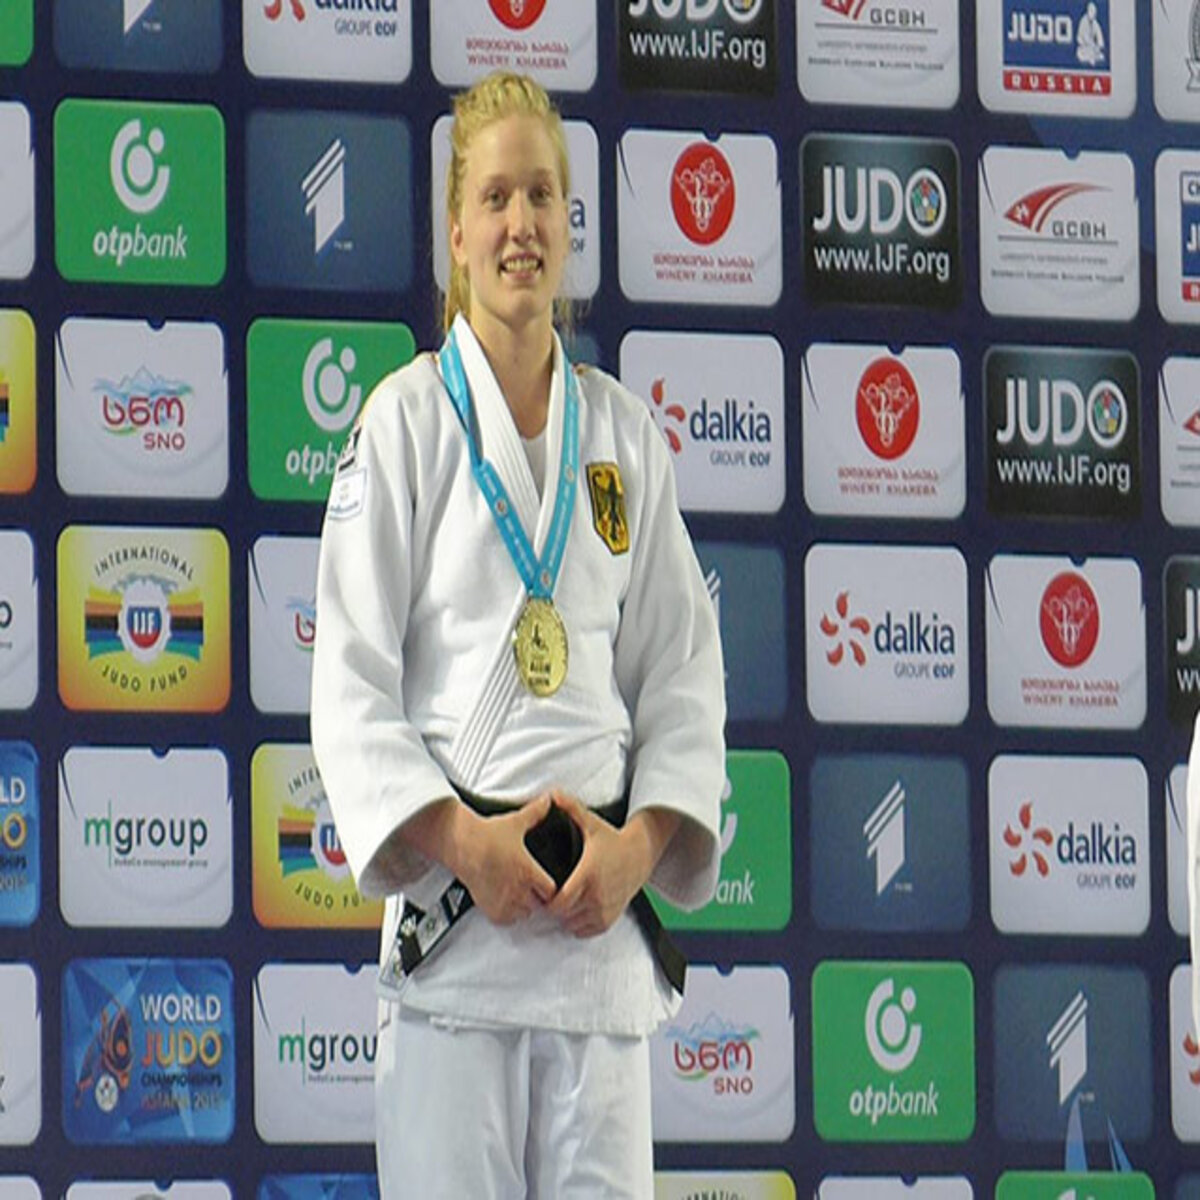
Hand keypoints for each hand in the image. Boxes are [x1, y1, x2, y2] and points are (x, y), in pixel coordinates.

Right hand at [455, 792, 558, 925]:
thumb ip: (537, 812)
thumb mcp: (516, 822)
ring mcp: (504, 902)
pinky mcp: (491, 910)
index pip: (552, 890)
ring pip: (525, 913)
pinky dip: (508, 913)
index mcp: (528, 871)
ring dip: (524, 905)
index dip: (550, 886)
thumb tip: (549, 800)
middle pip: (539, 903)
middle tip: (530, 884)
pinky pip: (508, 920)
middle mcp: (518, 890)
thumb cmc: (487, 834)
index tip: (544, 879)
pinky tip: (505, 897)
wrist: (460, 844)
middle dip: (537, 896)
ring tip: (517, 890)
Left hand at [546, 793, 673, 937]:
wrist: (641, 854)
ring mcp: (604, 909)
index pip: (558, 902)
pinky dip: (579, 924)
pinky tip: (578, 908)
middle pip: (563, 914)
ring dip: (567, 916)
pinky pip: (586, 931)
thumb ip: (570, 808)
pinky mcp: (610, 918)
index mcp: (588, 875)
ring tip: (565, 900)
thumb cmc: (612, 839)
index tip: (546, 888)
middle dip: (555, 906)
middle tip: (552, 893)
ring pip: (573, 924)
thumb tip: (552, 793)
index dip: (547, 898)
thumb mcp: (591, 823)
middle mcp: (596, 896)